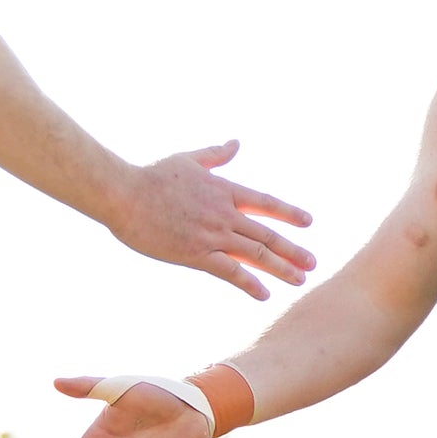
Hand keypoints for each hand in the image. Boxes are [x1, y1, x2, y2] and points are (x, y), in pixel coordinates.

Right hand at [99, 140, 314, 298]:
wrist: (124, 194)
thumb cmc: (151, 176)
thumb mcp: (188, 160)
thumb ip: (215, 155)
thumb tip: (235, 143)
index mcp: (224, 190)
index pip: (266, 202)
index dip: (289, 213)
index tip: (308, 222)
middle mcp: (224, 213)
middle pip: (267, 233)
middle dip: (293, 250)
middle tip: (313, 264)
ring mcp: (212, 234)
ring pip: (256, 253)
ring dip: (280, 268)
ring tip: (300, 280)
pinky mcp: (196, 254)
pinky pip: (230, 272)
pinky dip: (250, 284)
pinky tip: (265, 295)